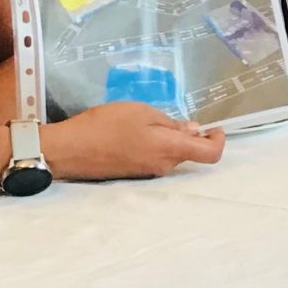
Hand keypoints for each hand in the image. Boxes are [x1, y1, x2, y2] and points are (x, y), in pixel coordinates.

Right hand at [44, 102, 224, 180]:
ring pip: (172, 155)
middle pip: (190, 153)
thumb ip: (171, 123)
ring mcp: (148, 173)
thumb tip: (194, 130)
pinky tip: (136, 132)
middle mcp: (163, 167)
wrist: (68, 150)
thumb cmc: (106, 125)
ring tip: (148, 120)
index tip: (214, 127)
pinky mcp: (134, 174)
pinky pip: (155, 159)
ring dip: (170, 140)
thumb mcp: (141, 113)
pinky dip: (155, 146)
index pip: (210, 155)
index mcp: (169, 150)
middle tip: (175, 114)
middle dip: (190, 135)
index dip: (218, 141)